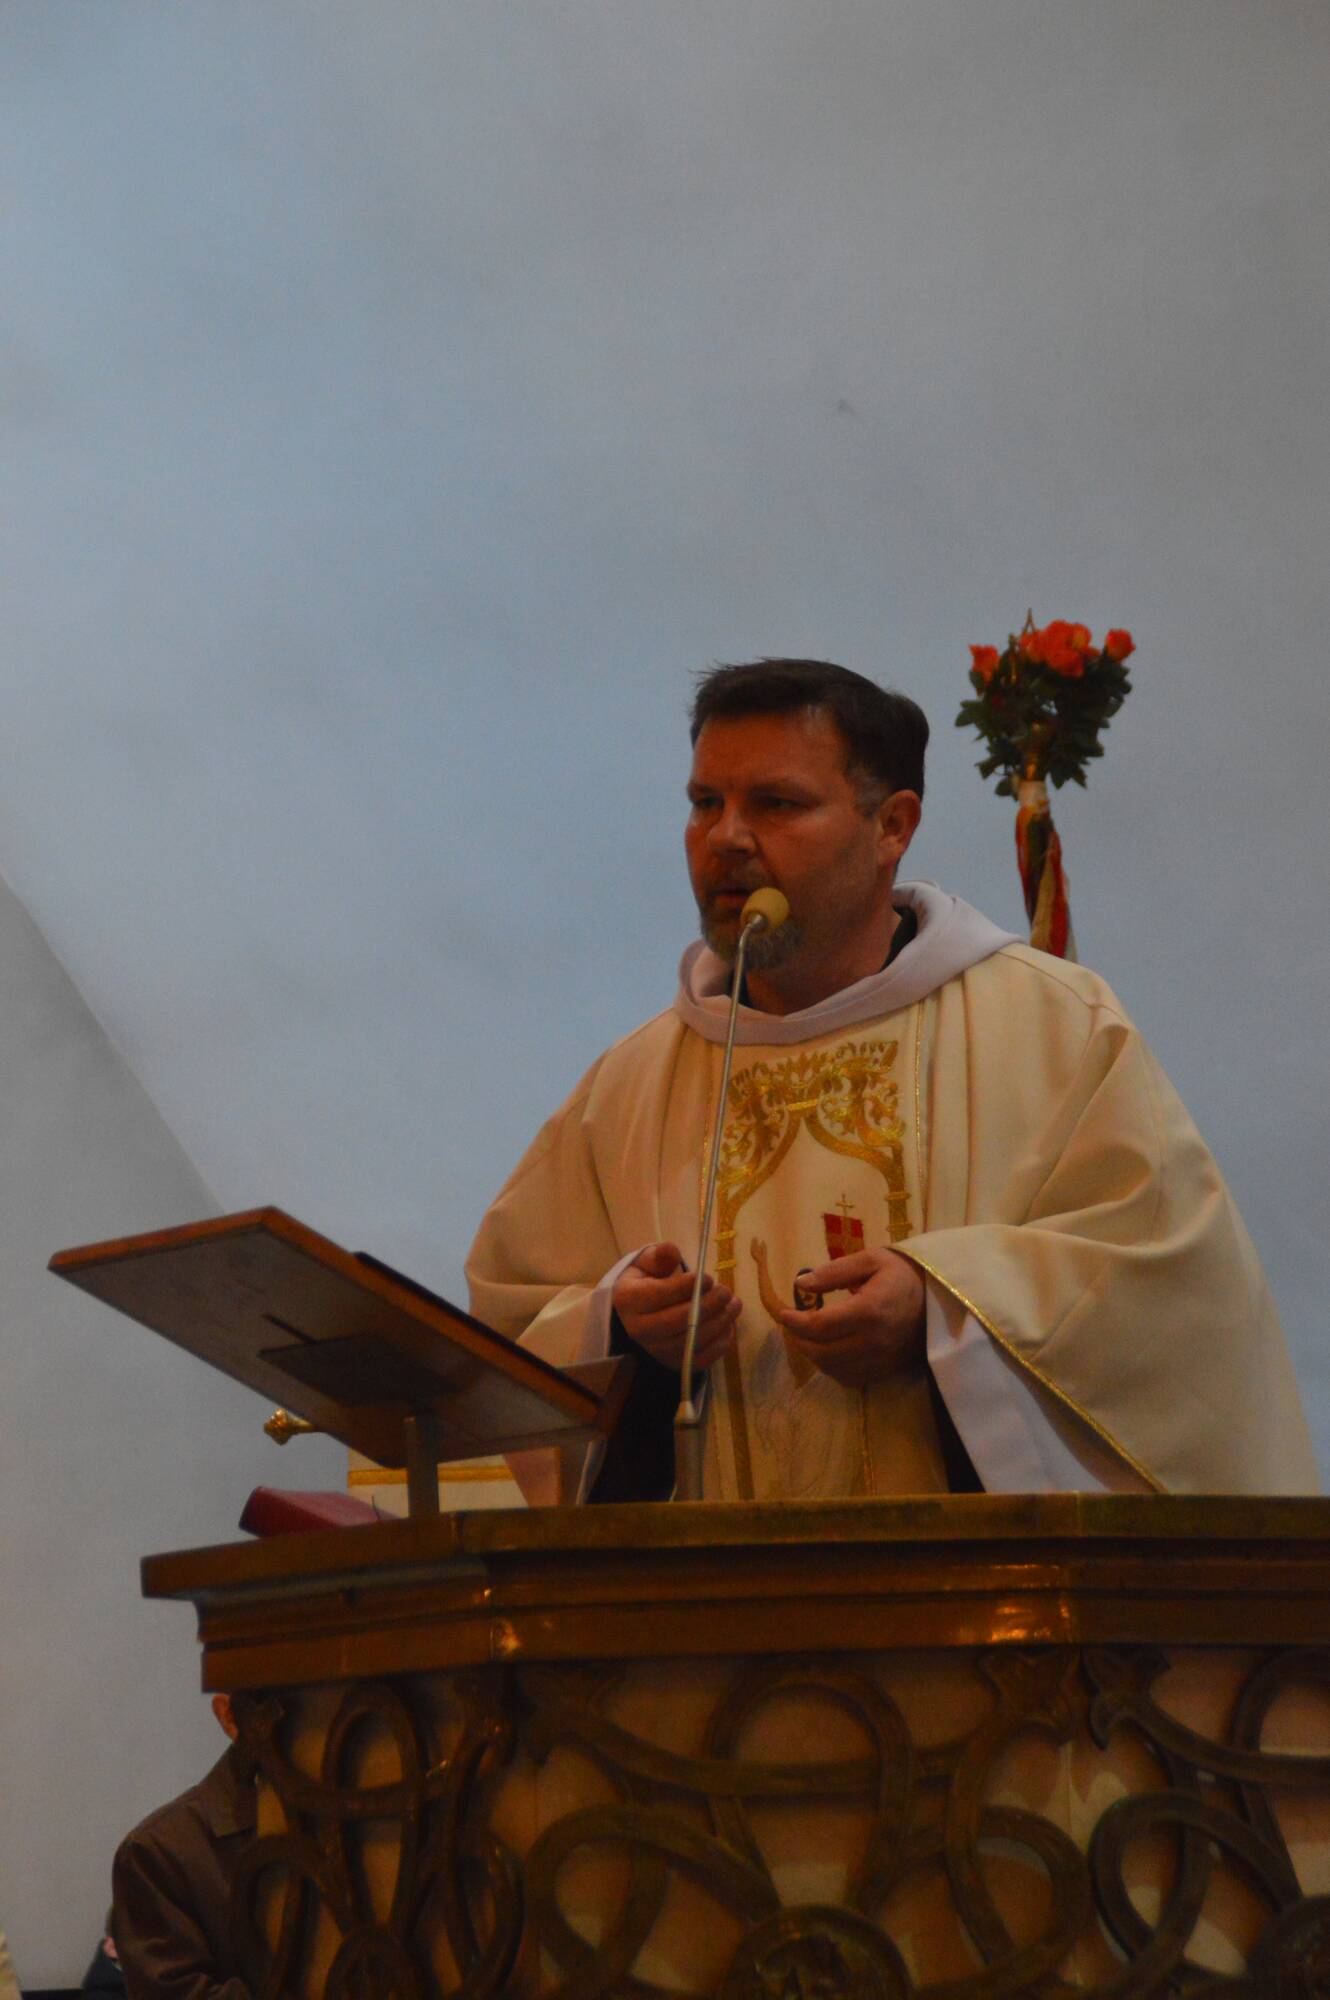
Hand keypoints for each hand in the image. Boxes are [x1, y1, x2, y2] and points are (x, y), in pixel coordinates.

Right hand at [612, 1240, 739, 1371]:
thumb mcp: (647, 1262)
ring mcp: (657, 1350)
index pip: (660, 1295)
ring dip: (720, 1322)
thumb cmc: (647, 1281)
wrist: (639, 1312)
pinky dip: (721, 1343)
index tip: (708, 1278)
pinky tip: (729, 1325)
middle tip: (725, 1292)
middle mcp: (639, 1330)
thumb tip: (672, 1250)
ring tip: (734, 1304)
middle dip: (708, 1306)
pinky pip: (702, 1359)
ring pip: (693, 1341)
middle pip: (679, 1321)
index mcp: (629, 1300)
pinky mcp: (674, 1364)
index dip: (687, 1287)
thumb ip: (659, 1255)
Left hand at [777, 1248, 925, 1387]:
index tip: (782, 1314)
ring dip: (813, 1356)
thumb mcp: (870, 1260)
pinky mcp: (887, 1369)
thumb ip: (833, 1272)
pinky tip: (828, 1351)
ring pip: (834, 1369)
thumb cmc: (901, 1274)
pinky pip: (851, 1378)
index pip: (820, 1325)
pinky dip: (832, 1368)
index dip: (794, 1322)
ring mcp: (882, 1359)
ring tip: (806, 1338)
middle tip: (791, 1327)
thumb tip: (800, 1284)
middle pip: (822, 1352)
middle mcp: (875, 1340)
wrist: (939, 1298)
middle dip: (799, 1341)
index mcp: (869, 1310)